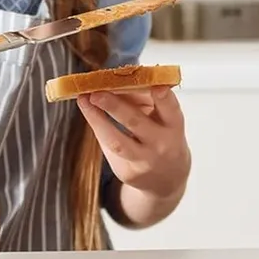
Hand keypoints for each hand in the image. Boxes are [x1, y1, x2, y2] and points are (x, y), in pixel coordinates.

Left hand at [78, 86, 190, 200]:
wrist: (167, 177)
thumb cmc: (162, 137)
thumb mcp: (163, 119)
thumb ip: (144, 101)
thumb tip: (113, 82)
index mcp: (174, 126)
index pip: (171, 110)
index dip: (164, 98)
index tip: (155, 85)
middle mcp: (161, 145)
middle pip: (136, 123)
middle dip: (115, 106)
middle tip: (96, 92)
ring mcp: (144, 161)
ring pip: (117, 141)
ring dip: (98, 119)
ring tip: (84, 101)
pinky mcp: (127, 173)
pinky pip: (108, 147)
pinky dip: (98, 127)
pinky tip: (90, 113)